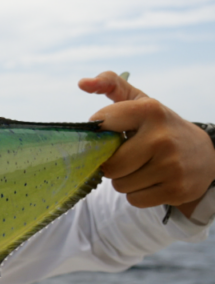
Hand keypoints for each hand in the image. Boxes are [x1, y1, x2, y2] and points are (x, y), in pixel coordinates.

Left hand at [80, 71, 214, 218]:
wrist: (206, 155)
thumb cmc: (160, 127)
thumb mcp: (141, 102)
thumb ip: (111, 84)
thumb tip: (82, 83)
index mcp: (150, 110)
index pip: (101, 124)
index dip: (99, 133)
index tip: (112, 132)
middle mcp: (162, 137)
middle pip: (110, 165)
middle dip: (113, 164)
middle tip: (127, 156)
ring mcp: (171, 165)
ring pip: (120, 185)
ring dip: (125, 180)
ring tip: (142, 168)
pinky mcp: (177, 189)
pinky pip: (135, 200)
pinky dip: (138, 194)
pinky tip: (152, 181)